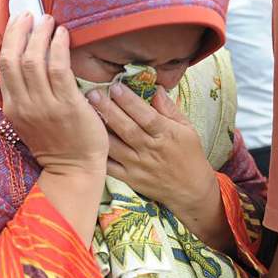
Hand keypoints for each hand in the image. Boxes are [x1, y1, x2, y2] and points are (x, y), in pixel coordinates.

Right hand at [0, 13, 108, 241]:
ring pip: (34, 60)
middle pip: (14, 58)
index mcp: (12, 107)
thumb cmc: (56, 140)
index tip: (20, 21)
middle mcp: (24, 105)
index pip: (4, 65)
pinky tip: (63, 35)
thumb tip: (27, 57)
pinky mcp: (67, 106)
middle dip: (21, 31)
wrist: (74, 169)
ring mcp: (45, 106)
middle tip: (33, 14)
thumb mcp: (30, 118)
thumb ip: (25, 93)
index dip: (11, 38)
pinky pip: (59, 69)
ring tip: (49, 20)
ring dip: (41, 35)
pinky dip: (58, 47)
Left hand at [88, 83, 227, 244]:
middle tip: (92, 93)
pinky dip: (99, 154)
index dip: (130, 102)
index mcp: (166, 135)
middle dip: (108, 110)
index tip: (116, 86)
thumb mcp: (187, 129)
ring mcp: (138, 166)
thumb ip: (170, 109)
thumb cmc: (189, 155)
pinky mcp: (129, 179)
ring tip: (86, 113)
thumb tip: (156, 88)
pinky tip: (88, 141)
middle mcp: (151, 150)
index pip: (146, 116)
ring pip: (115, 146)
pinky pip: (110, 166)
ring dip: (100, 130)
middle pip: (127, 128)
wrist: (191, 191)